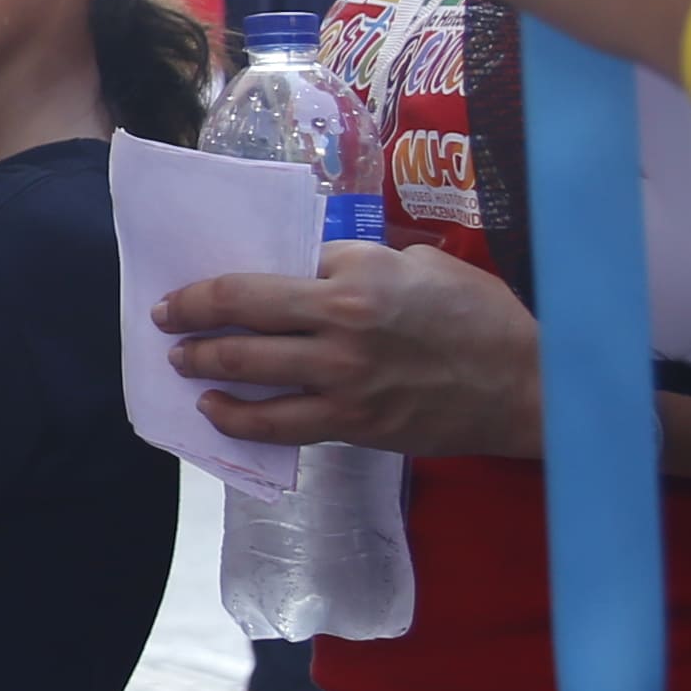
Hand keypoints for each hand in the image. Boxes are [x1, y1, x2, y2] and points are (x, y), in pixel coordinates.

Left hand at [154, 241, 543, 459]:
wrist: (525, 384)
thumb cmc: (476, 313)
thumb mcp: (414, 264)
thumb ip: (353, 265)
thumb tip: (301, 269)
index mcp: (356, 278)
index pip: (264, 275)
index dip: (215, 286)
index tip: (185, 291)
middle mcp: (341, 327)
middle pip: (243, 319)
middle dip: (191, 320)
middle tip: (165, 322)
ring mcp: (345, 382)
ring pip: (252, 376)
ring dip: (205, 369)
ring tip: (182, 365)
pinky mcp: (354, 426)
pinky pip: (282, 425)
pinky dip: (241, 419)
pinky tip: (218, 411)